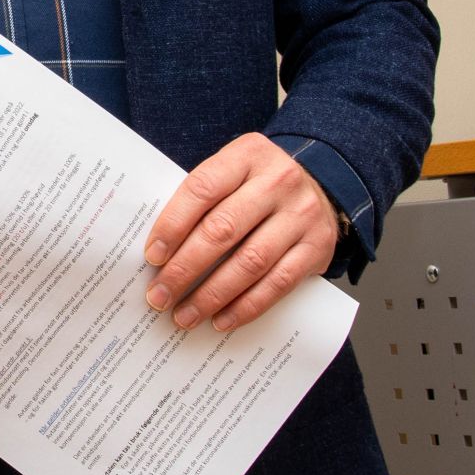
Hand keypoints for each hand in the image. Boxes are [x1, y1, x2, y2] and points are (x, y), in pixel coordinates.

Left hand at [140, 133, 338, 331]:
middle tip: (160, 296)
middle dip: (184, 268)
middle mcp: (278, 181)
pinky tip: (222, 320)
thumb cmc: (258, 185)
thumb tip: (159, 251)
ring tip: (185, 315)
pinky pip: (278, 283)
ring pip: (250, 262)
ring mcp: (301, 215)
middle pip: (223, 229)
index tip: (152, 257)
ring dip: (211, 295)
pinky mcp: (317, 248)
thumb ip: (202, 200)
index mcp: (248, 155)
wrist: (322, 186)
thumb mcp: (234, 173)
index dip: (173, 225)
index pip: (202, 188)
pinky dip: (246, 306)